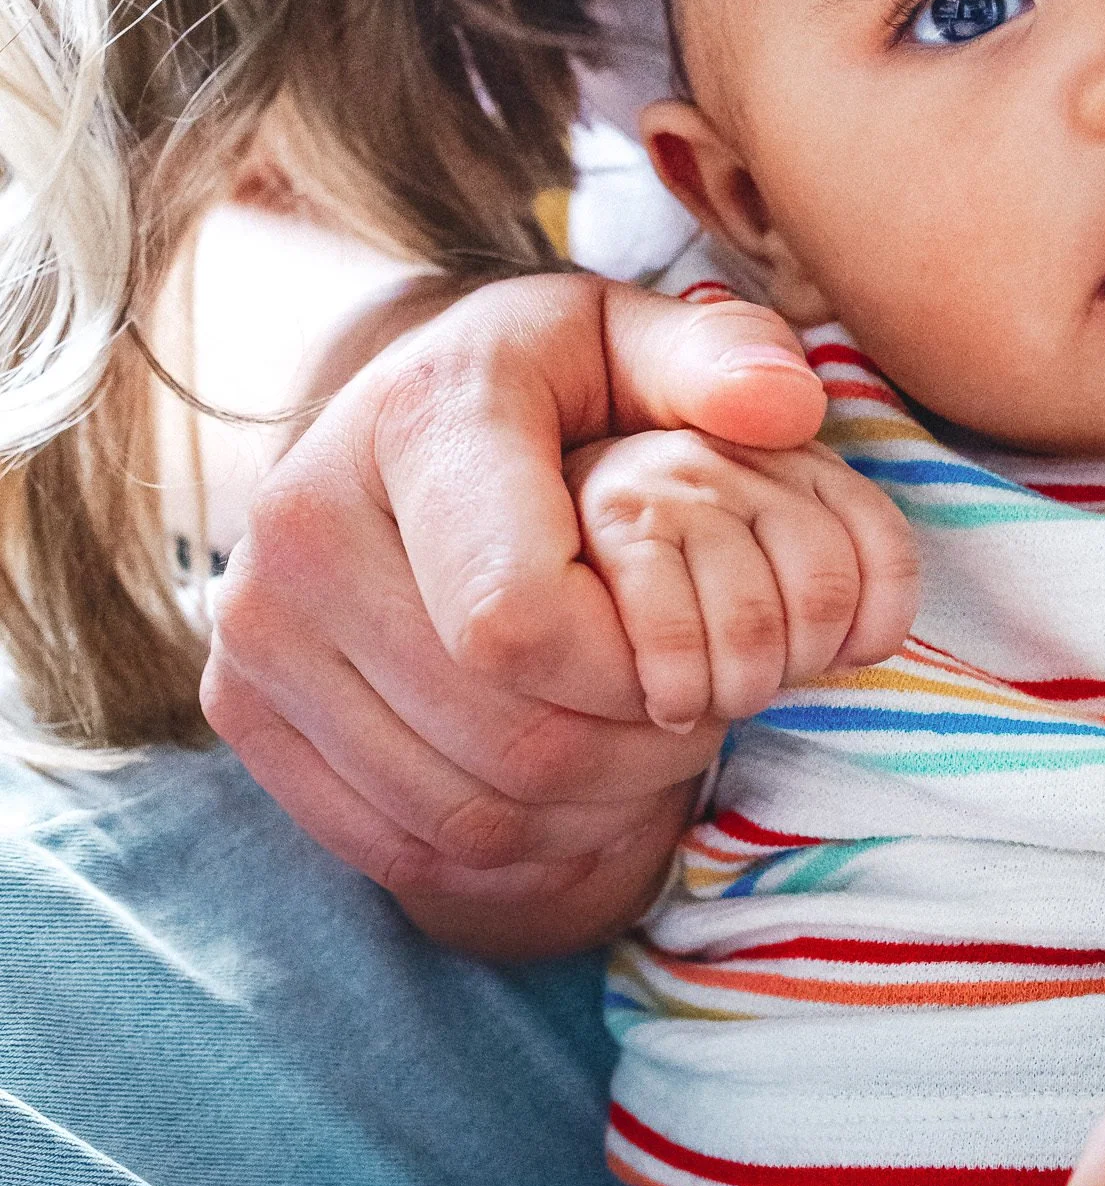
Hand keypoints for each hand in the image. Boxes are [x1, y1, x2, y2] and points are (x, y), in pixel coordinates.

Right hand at [202, 273, 917, 935]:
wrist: (392, 418)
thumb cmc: (545, 385)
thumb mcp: (633, 339)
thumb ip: (725, 357)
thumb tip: (783, 407)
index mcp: (415, 421)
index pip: (522, 621)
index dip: (638, 669)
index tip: (692, 647)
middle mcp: (304, 525)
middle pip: (507, 738)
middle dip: (636, 753)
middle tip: (693, 712)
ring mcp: (255, 625)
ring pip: (461, 810)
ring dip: (584, 812)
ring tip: (635, 743)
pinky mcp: (239, 705)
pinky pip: (397, 843)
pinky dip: (504, 846)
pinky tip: (561, 785)